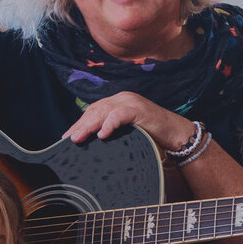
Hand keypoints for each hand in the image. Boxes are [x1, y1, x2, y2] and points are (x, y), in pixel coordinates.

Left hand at [63, 92, 191, 150]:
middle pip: (95, 109)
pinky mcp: (140, 109)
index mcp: (118, 103)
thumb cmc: (152, 136)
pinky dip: (110, 123)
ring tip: (78, 138)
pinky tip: (102, 134)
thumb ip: (112, 133)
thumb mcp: (127, 133)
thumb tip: (93, 144)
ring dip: (89, 125)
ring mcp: (131, 102)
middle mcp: (122, 98)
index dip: (79, 123)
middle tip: (68, 140)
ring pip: (104, 111)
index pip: (93, 110)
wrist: (176, 134)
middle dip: (80, 125)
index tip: (66, 138)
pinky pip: (120, 114)